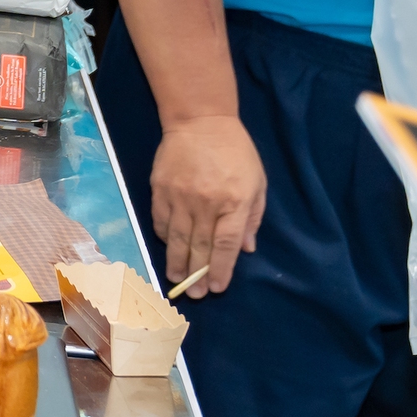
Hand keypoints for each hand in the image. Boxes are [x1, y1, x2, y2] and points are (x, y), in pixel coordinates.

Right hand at [151, 115, 265, 296]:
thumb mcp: (257, 182)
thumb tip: (245, 248)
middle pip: (200, 246)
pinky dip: (165, 237)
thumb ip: (252, 217)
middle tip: (195, 295)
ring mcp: (180, 196)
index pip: (226, 244)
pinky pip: (161, 220)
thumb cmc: (235, 152)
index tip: (217, 287)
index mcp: (234, 202)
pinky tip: (168, 248)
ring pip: (177, 238)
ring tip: (176, 280)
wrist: (200, 121)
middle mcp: (206, 202)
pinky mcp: (160, 189)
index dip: (221, 269)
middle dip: (197, 274)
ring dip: (177, 262)